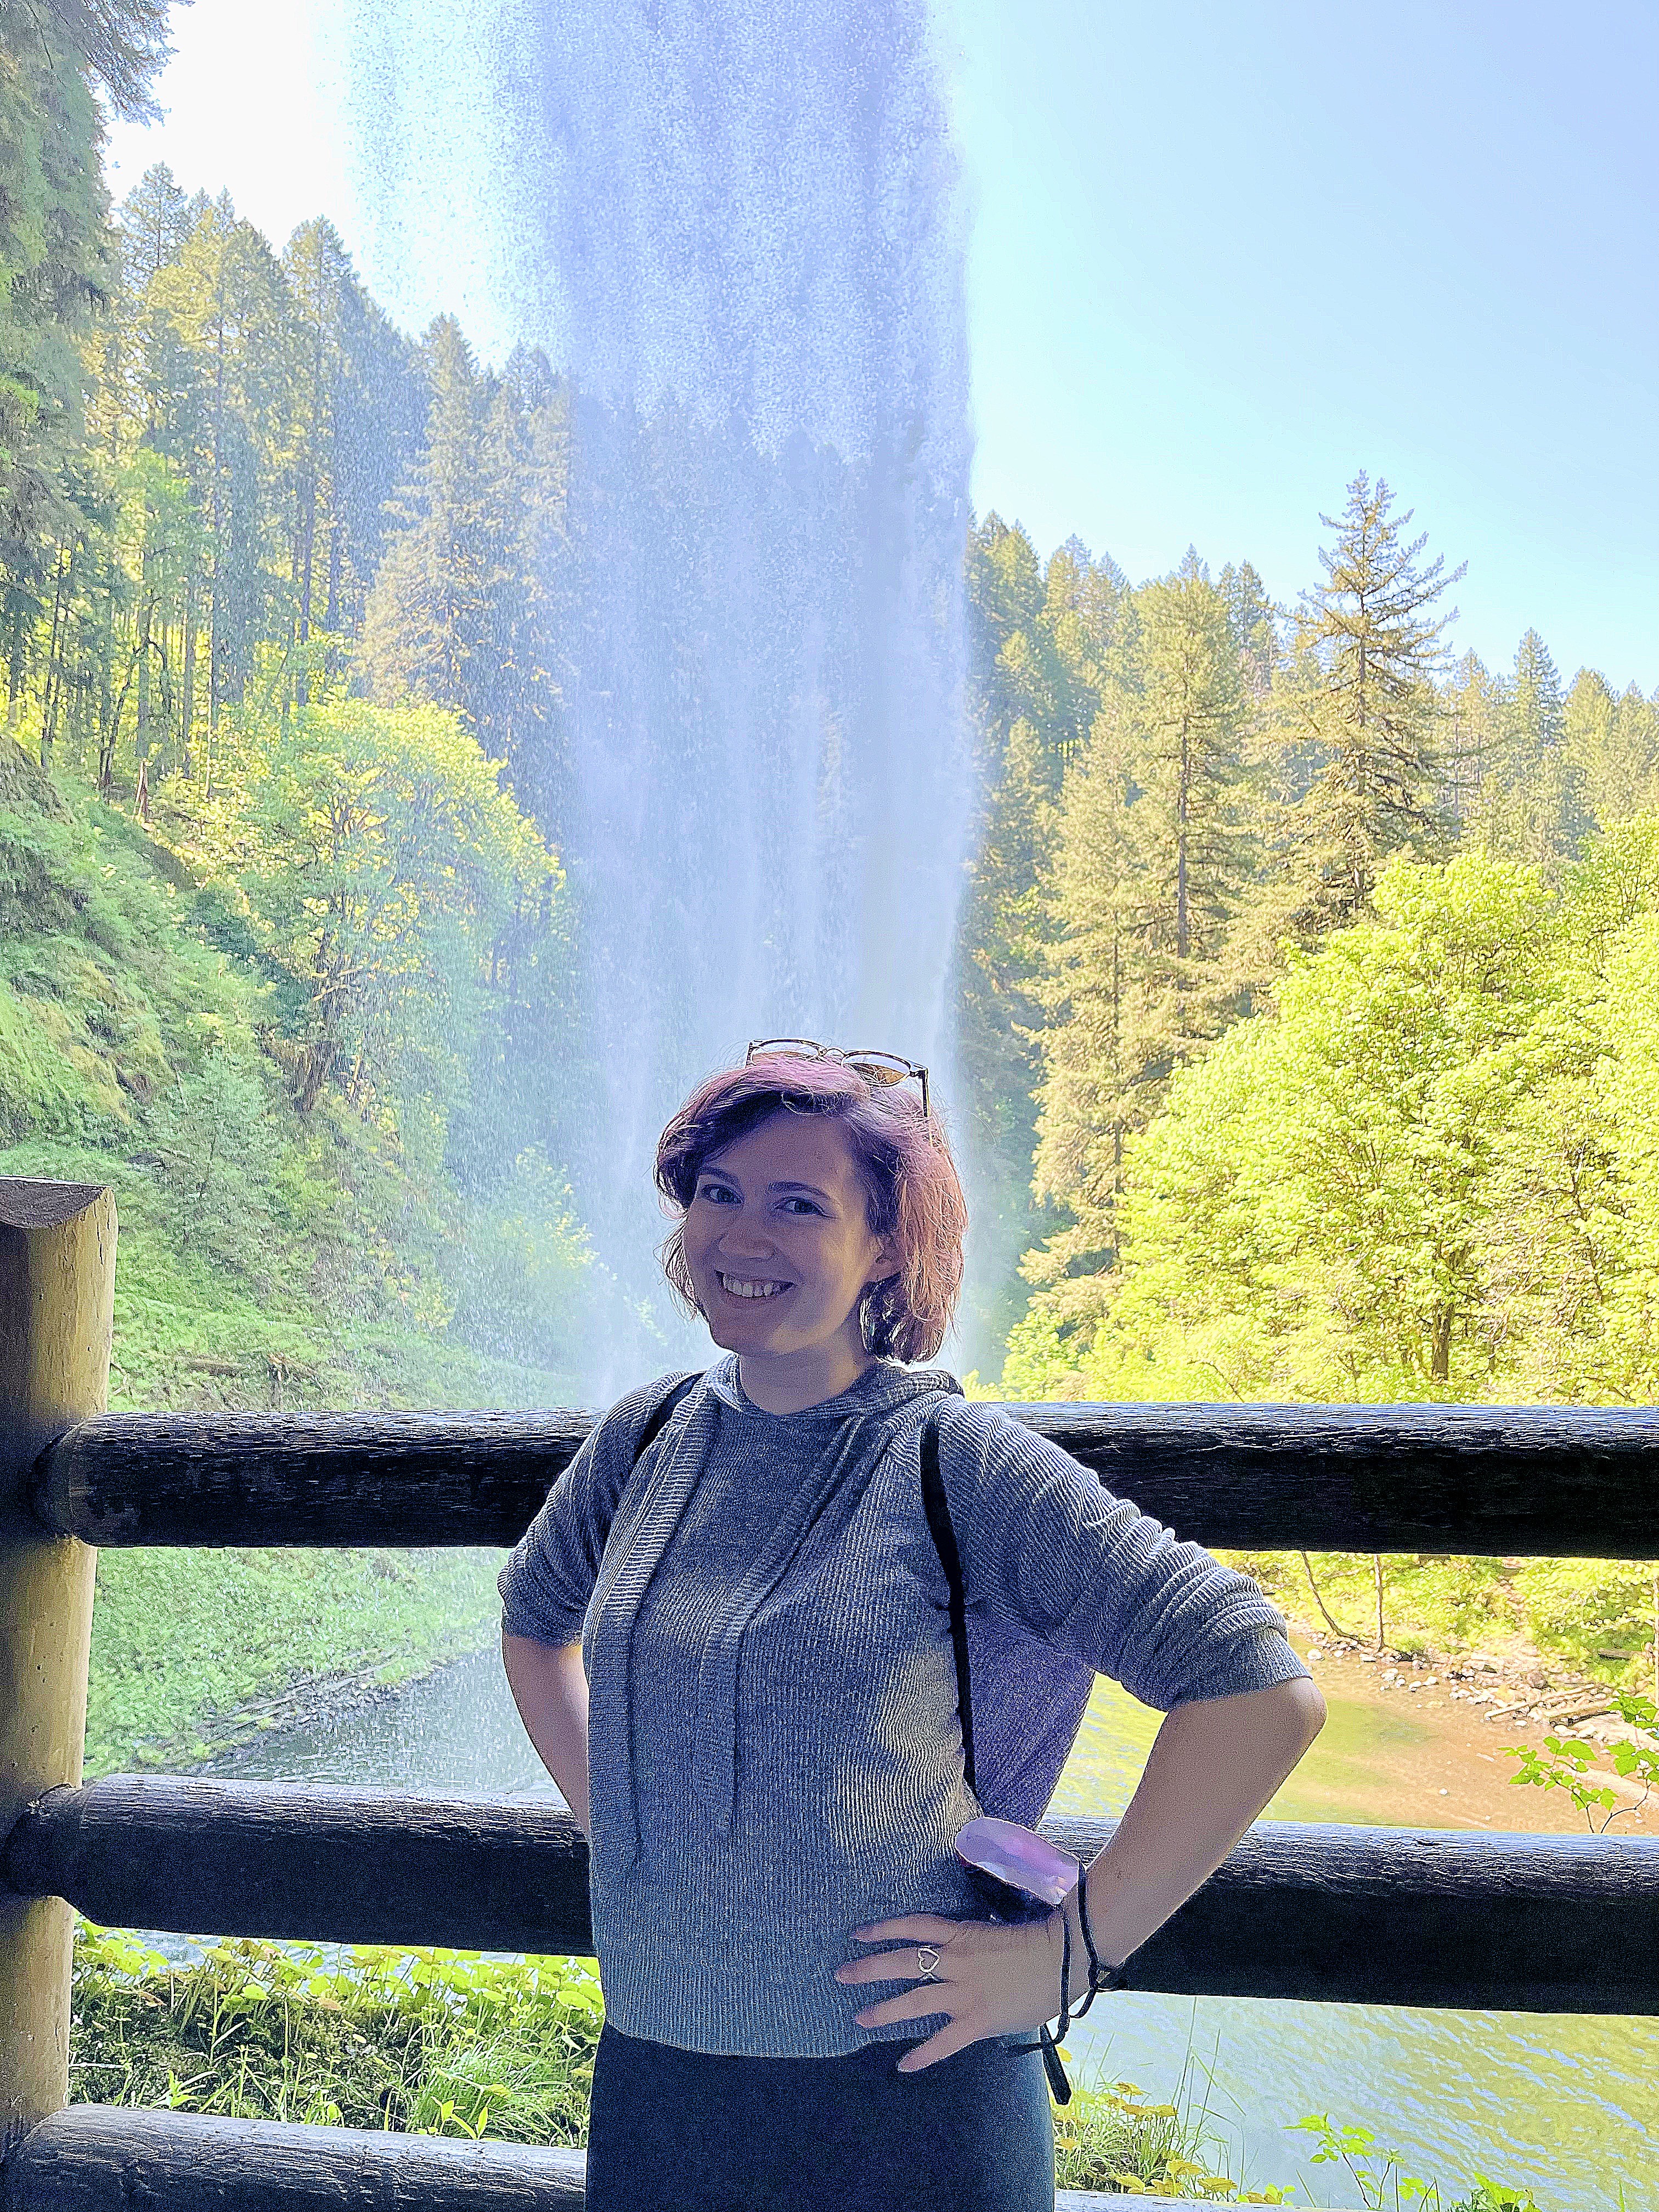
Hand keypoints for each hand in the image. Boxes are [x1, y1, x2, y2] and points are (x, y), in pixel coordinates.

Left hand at [833, 1910, 1064, 2072]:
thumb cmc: (1034, 1943)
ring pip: (915, 1999)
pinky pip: (943, 2042)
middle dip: (869, 1967)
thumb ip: (969, 1944)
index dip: (883, 1928)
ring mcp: (965, 1991)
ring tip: (860, 2018)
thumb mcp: (992, 1934)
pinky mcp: (977, 2019)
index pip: (913, 1925)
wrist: (1062, 1958)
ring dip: (885, 2009)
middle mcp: (956, 1960)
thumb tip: (950, 1954)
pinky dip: (922, 2055)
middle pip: (903, 1960)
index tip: (858, 1933)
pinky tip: (902, 2065)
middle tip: (842, 1974)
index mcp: (960, 1934)